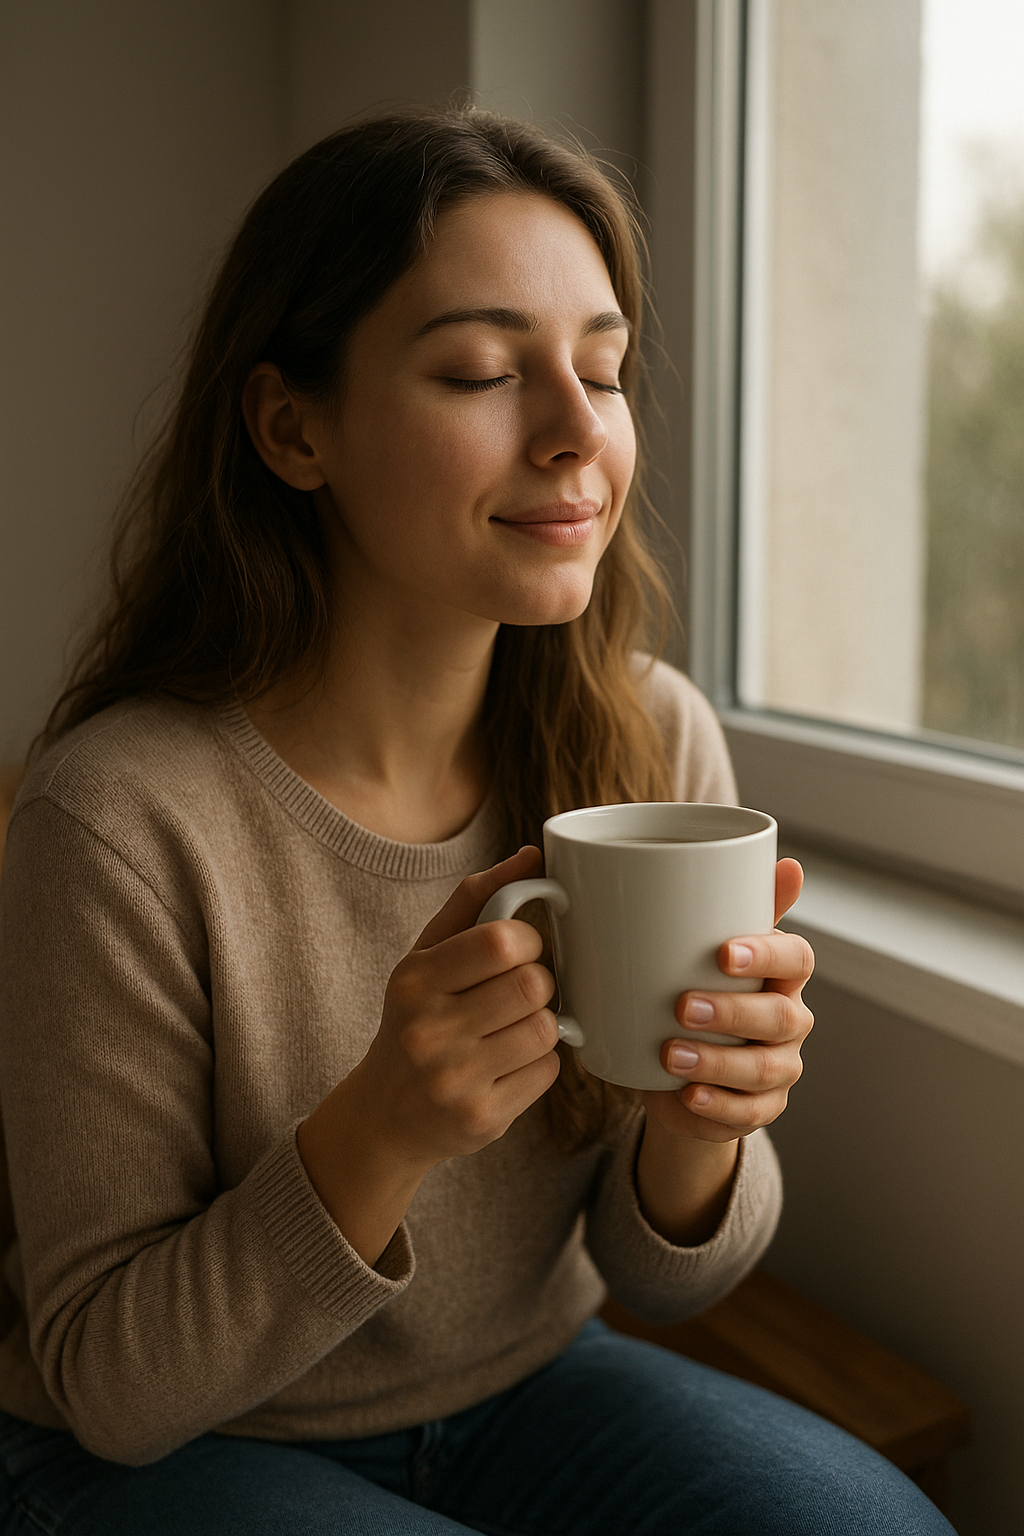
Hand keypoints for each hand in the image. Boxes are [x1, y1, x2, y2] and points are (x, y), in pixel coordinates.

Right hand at [296, 846, 559, 1263]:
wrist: (385, 1113)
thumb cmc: (416, 1018)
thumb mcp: (426, 955)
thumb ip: (475, 900)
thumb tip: (532, 855)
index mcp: (415, 980)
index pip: (503, 941)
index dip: (528, 941)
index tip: (518, 951)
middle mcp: (429, 1031)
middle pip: (533, 986)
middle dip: (537, 984)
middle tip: (518, 992)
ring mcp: (455, 1080)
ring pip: (546, 1029)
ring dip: (541, 1024)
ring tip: (512, 1028)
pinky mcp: (482, 1119)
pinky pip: (548, 1072)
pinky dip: (539, 1063)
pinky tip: (508, 1064)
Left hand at [641, 858, 813, 1144]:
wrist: (674, 1066)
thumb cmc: (695, 987)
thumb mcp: (702, 946)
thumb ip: (731, 903)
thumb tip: (780, 861)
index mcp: (781, 975)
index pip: (796, 959)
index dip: (767, 955)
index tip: (724, 952)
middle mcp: (789, 1020)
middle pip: (782, 1017)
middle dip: (733, 1012)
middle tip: (682, 1006)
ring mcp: (779, 1067)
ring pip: (767, 1068)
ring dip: (719, 1062)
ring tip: (671, 1054)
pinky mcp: (759, 1107)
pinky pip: (750, 1112)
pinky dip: (718, 1106)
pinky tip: (688, 1095)